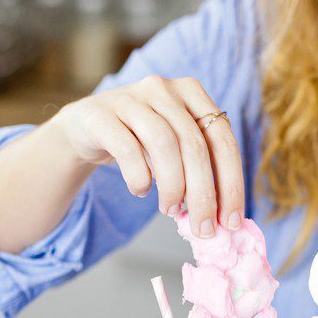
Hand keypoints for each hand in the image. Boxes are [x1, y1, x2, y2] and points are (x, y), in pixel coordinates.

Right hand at [53, 75, 243, 236]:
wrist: (86, 127)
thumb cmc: (140, 142)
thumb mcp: (175, 149)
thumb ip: (199, 171)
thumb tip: (223, 217)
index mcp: (192, 93)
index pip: (223, 140)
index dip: (231, 184)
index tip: (231, 221)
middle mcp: (164, 89)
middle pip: (195, 145)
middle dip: (203, 195)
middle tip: (203, 228)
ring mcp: (130, 98)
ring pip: (164, 144)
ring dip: (173, 187)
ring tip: (170, 210)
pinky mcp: (101, 115)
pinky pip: (127, 149)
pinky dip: (139, 177)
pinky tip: (141, 190)